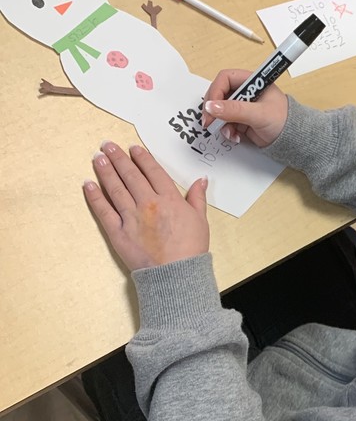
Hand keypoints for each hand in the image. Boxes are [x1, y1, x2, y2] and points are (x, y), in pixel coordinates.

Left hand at [84, 142, 208, 270]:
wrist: (176, 275)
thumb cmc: (190, 250)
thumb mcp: (200, 220)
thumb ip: (197, 198)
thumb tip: (201, 180)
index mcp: (169, 199)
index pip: (152, 171)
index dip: (142, 157)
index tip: (133, 148)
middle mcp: (148, 203)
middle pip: (131, 175)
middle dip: (118, 158)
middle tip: (108, 146)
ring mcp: (131, 217)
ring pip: (116, 188)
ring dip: (106, 171)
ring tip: (98, 158)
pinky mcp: (119, 232)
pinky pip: (104, 211)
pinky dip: (95, 197)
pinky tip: (89, 185)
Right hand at [201, 72, 288, 146]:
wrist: (292, 139)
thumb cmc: (284, 121)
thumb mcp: (258, 114)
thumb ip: (235, 110)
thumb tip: (211, 106)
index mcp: (252, 81)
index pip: (225, 79)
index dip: (215, 91)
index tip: (211, 107)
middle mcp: (245, 91)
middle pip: (218, 94)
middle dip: (213, 109)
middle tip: (210, 122)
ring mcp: (242, 106)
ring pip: (219, 110)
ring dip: (220, 122)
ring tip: (229, 133)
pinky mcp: (241, 119)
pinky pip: (225, 122)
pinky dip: (226, 130)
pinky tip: (235, 136)